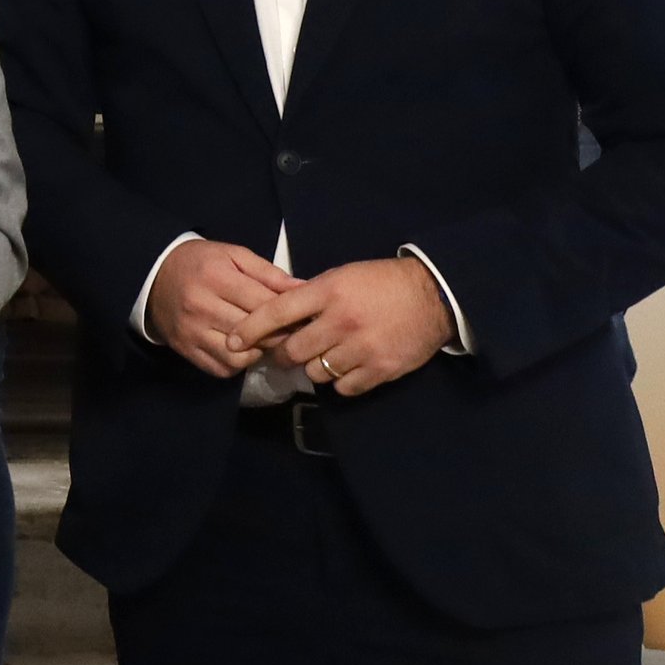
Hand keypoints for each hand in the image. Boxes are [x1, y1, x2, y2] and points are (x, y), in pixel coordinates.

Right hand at [146, 238, 300, 380]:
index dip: (289, 314)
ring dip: (257, 353)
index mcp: (216, 277)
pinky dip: (237, 365)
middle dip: (278, 336)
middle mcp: (201, 305)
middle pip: (254, 333)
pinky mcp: (186, 350)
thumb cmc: (201, 263)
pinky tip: (242, 351)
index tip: (302, 318)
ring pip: (239, 357)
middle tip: (290, 334)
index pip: (263, 304)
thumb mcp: (233, 256)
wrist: (154, 277)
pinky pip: (222, 369)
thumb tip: (304, 288)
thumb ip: (268, 272)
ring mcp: (192, 331)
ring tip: (263, 343)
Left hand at [231, 256, 450, 399]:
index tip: (232, 341)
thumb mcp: (341, 277)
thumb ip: (311, 296)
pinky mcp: (380, 370)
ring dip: (314, 367)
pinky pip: (343, 387)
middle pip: (293, 350)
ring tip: (324, 356)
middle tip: (285, 352)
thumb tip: (279, 314)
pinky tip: (346, 367)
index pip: (277, 312)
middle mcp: (341, 321)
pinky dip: (340, 381)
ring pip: (316, 372)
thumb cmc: (380, 282)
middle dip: (283, 354)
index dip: (250, 329)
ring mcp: (361, 348)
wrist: (431, 297)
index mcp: (328, 292)